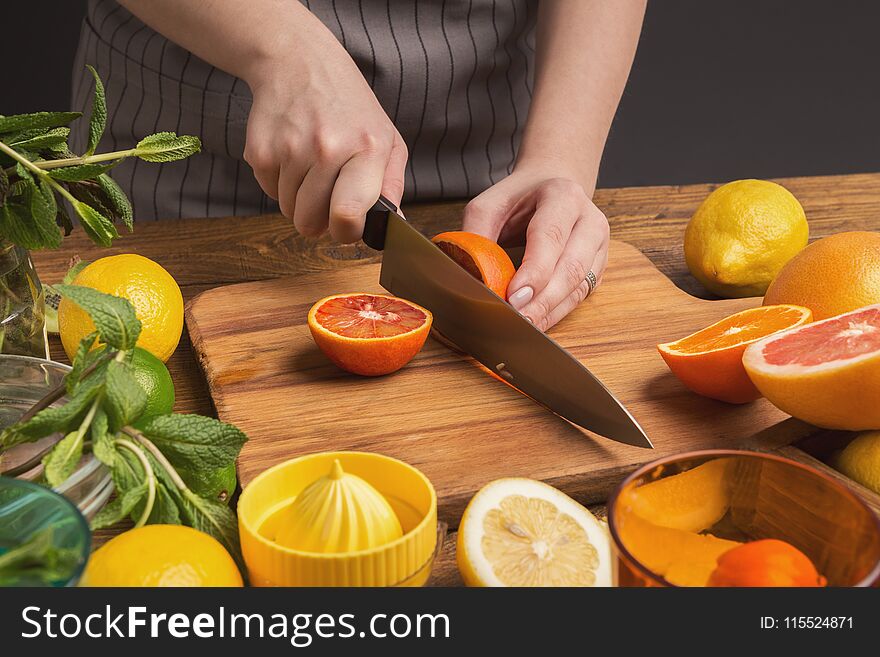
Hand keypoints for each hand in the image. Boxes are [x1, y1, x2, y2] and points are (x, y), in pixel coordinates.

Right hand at [243, 34, 406, 242]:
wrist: (299, 61)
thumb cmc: (349, 107)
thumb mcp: (387, 138)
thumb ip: (392, 185)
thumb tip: (392, 225)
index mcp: (366, 149)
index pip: (347, 214)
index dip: (346, 232)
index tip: (346, 226)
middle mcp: (327, 148)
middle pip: (310, 222)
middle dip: (318, 220)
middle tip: (326, 197)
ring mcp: (290, 149)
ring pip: (288, 210)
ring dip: (299, 199)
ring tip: (310, 167)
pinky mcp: (259, 149)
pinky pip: (269, 192)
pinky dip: (279, 183)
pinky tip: (291, 154)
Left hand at [462, 169, 608, 330]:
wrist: (551, 188)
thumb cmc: (519, 199)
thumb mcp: (490, 204)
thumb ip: (477, 234)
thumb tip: (468, 273)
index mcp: (563, 196)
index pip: (551, 237)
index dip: (534, 271)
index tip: (514, 297)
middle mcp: (589, 220)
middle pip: (571, 267)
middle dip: (543, 300)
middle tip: (517, 320)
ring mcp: (598, 246)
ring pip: (579, 286)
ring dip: (550, 311)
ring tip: (524, 328)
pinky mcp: (597, 267)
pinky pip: (579, 296)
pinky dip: (556, 313)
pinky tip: (537, 322)